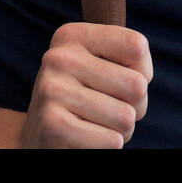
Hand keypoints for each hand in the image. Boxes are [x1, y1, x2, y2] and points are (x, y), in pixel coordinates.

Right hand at [18, 22, 152, 147]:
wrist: (39, 138)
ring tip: (98, 126)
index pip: (137, 46)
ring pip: (127, 117)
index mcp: (72, 36)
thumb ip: (130, 59)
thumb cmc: (85, 99)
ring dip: (122, 130)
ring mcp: (52, 91)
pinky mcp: (53, 126)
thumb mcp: (102, 66)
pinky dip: (108, 146)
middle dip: (135, 107)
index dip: (142, 71)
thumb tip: (139, 84)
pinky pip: (112, 141)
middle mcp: (58, 58)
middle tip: (109, 110)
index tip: (119, 80)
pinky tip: (86, 140)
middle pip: (137, 85)